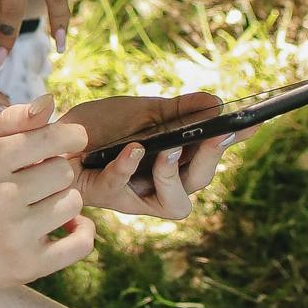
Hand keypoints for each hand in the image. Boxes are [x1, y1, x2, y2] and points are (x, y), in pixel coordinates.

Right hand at [0, 98, 90, 289]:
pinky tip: (66, 228)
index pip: (52, 139)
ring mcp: (15, 234)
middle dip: (55, 173)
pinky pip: (82, 242)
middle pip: (63, 171)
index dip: (70, 137)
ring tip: (40, 206)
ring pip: (73, 203)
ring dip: (62, 202)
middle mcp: (0, 197)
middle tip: (36, 183)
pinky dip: (82, 232)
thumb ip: (9, 122)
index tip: (69, 143)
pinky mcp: (29, 266)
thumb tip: (50, 101)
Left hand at [63, 93, 230, 219]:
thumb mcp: (145, 112)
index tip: (251, 123)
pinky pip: (122, 187)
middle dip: (208, 161)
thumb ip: (181, 111)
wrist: (56, 137)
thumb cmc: (101, 128)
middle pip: (197, 185)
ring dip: (174, 176)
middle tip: (211, 136)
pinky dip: (129, 168)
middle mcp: (158, 185)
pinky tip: (133, 149)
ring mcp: (134, 195)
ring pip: (173, 203)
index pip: (210, 156)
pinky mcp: (104, 194)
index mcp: (173, 164)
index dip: (232, 144)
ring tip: (168, 151)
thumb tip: (218, 103)